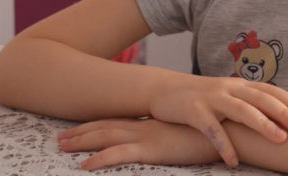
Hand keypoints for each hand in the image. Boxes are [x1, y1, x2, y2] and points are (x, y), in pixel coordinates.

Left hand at [58, 118, 217, 170]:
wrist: (228, 128)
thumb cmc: (214, 133)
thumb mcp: (189, 134)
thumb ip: (176, 137)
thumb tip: (170, 142)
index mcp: (153, 123)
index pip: (118, 122)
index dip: (96, 125)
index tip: (78, 128)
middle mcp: (145, 127)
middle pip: (106, 127)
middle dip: (81, 132)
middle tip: (59, 137)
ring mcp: (147, 137)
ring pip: (106, 137)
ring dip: (82, 142)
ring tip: (62, 146)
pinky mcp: (153, 149)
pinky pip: (120, 155)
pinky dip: (100, 159)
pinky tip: (85, 166)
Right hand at [149, 75, 287, 166]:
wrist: (164, 90)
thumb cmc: (201, 97)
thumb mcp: (226, 94)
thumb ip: (246, 102)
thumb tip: (275, 117)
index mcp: (238, 84)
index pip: (268, 90)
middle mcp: (228, 88)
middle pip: (260, 99)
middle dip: (283, 112)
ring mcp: (211, 98)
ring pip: (241, 110)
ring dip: (262, 125)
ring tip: (280, 139)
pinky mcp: (194, 111)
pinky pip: (212, 130)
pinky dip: (225, 145)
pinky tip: (234, 161)